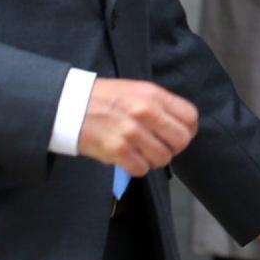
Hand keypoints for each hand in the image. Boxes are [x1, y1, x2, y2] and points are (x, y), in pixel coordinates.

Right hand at [77, 78, 197, 175]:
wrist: (68, 105)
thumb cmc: (103, 99)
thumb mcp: (136, 90)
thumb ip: (160, 105)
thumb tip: (181, 125)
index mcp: (153, 95)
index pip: (190, 117)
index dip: (187, 130)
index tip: (177, 135)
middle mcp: (145, 112)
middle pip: (181, 140)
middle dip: (172, 148)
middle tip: (158, 147)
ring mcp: (132, 131)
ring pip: (163, 158)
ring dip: (152, 159)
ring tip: (139, 151)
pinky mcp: (118, 150)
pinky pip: (141, 169)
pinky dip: (135, 167)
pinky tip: (126, 157)